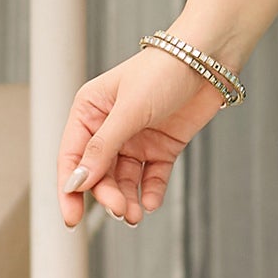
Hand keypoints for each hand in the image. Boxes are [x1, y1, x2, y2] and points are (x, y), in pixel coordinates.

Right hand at [57, 46, 224, 228]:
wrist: (208, 60)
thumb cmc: (163, 70)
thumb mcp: (129, 109)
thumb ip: (103, 147)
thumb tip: (78, 180)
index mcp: (90, 111)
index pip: (72, 156)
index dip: (69, 188)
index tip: (72, 217)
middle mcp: (109, 127)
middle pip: (98, 173)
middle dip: (107, 195)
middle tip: (120, 210)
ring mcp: (136, 138)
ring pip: (124, 179)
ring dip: (128, 198)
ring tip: (136, 214)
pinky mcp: (161, 146)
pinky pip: (152, 176)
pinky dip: (151, 191)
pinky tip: (152, 202)